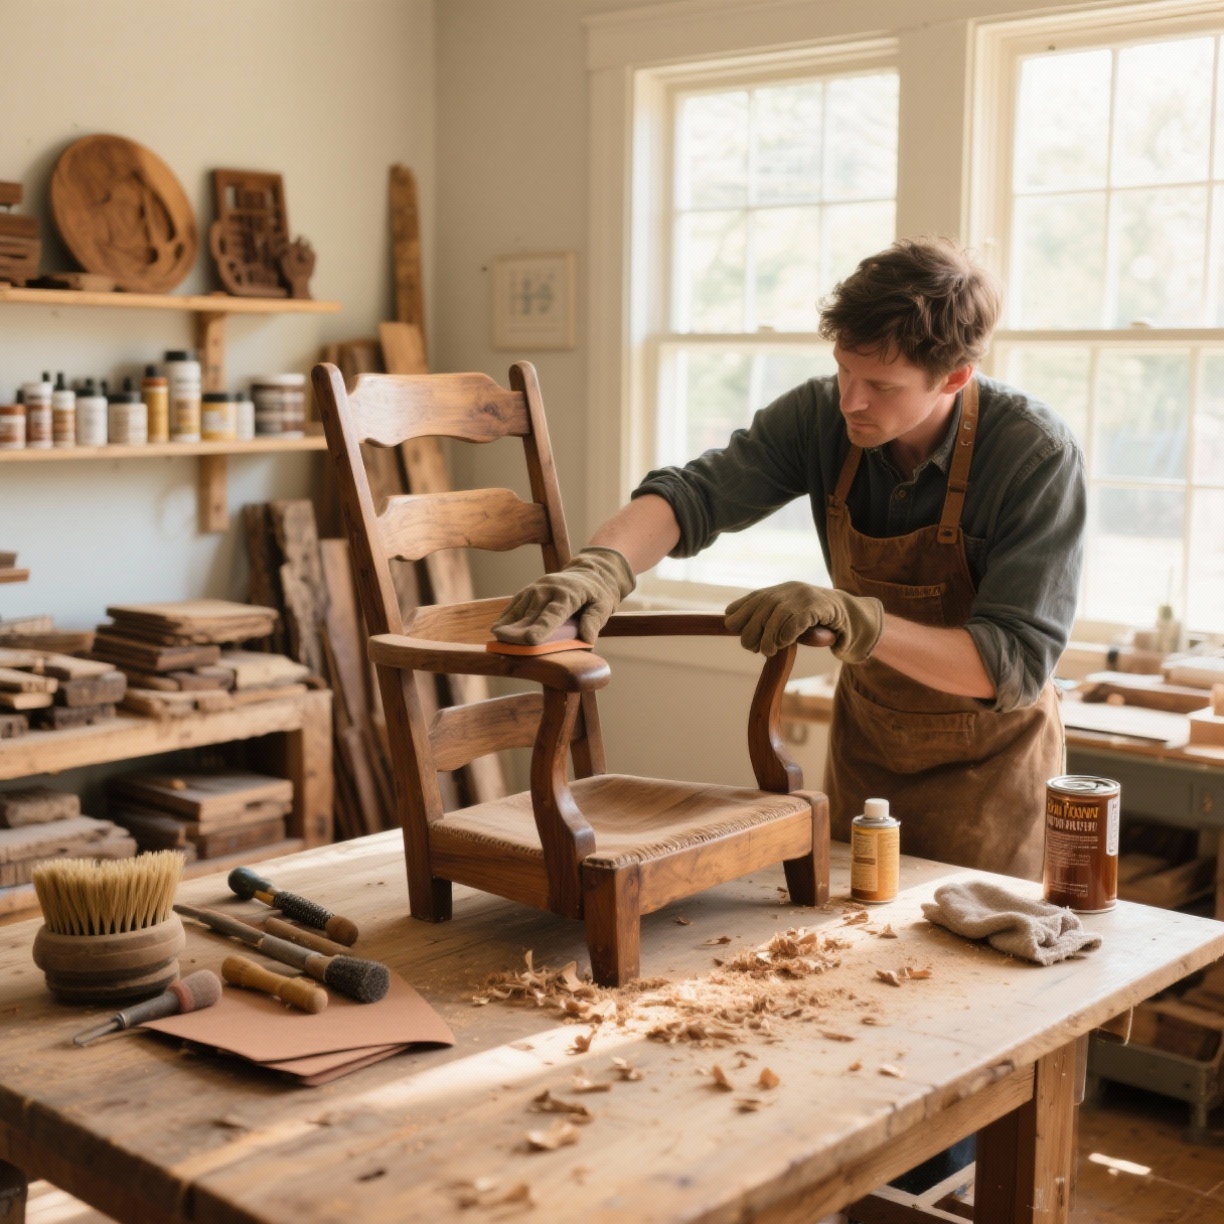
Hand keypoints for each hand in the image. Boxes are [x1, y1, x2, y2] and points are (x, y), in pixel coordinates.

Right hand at [492, 546, 634, 644]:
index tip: (530, 640)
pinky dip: (507, 617)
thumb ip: (594, 621)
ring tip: (497, 639)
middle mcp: (549, 589)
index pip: (553, 614)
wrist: (589, 572)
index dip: (541, 628)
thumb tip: (588, 639)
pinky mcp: (529, 590)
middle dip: (519, 630)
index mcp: (568, 594)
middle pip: (532, 614)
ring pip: (520, 608)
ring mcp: (536, 588)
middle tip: (506, 646)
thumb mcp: (604, 606)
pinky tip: (498, 629)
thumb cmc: (597, 595)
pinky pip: (516, 605)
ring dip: (508, 624)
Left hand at [724, 582, 882, 662]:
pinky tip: (782, 645)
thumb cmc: (817, 621)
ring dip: (767, 637)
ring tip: (766, 651)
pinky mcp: (818, 606)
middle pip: (760, 608)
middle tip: (752, 647)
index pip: (752, 599)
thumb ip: (768, 621)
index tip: (733, 628)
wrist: (852, 615)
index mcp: (780, 591)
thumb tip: (738, 631)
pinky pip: (795, 621)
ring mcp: (804, 596)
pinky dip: (785, 635)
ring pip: (775, 616)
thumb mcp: (789, 618)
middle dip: (751, 629)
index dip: (739, 614)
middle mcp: (789, 590)